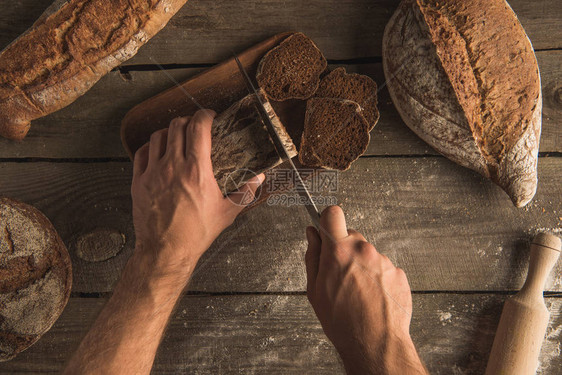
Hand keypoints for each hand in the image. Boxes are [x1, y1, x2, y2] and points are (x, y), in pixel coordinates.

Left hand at [131, 109, 263, 282]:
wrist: (166, 251)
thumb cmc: (196, 233)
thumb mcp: (227, 213)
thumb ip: (245, 192)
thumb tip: (259, 178)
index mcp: (197, 170)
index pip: (198, 127)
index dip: (205, 115)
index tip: (210, 116)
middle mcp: (173, 166)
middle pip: (177, 126)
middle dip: (188, 120)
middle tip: (195, 126)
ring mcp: (153, 173)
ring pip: (157, 136)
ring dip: (169, 132)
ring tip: (177, 137)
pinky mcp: (138, 182)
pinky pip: (141, 153)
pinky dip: (151, 147)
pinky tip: (158, 152)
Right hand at [305, 206, 425, 374]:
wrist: (374, 343)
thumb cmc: (342, 321)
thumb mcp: (314, 289)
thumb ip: (313, 256)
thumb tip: (312, 235)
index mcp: (339, 250)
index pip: (333, 214)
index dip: (327, 220)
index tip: (325, 228)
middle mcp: (363, 250)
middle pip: (351, 236)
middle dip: (343, 250)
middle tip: (339, 275)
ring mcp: (383, 260)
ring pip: (368, 254)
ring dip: (361, 267)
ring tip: (357, 293)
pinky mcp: (398, 272)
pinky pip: (383, 268)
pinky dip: (377, 279)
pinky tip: (371, 298)